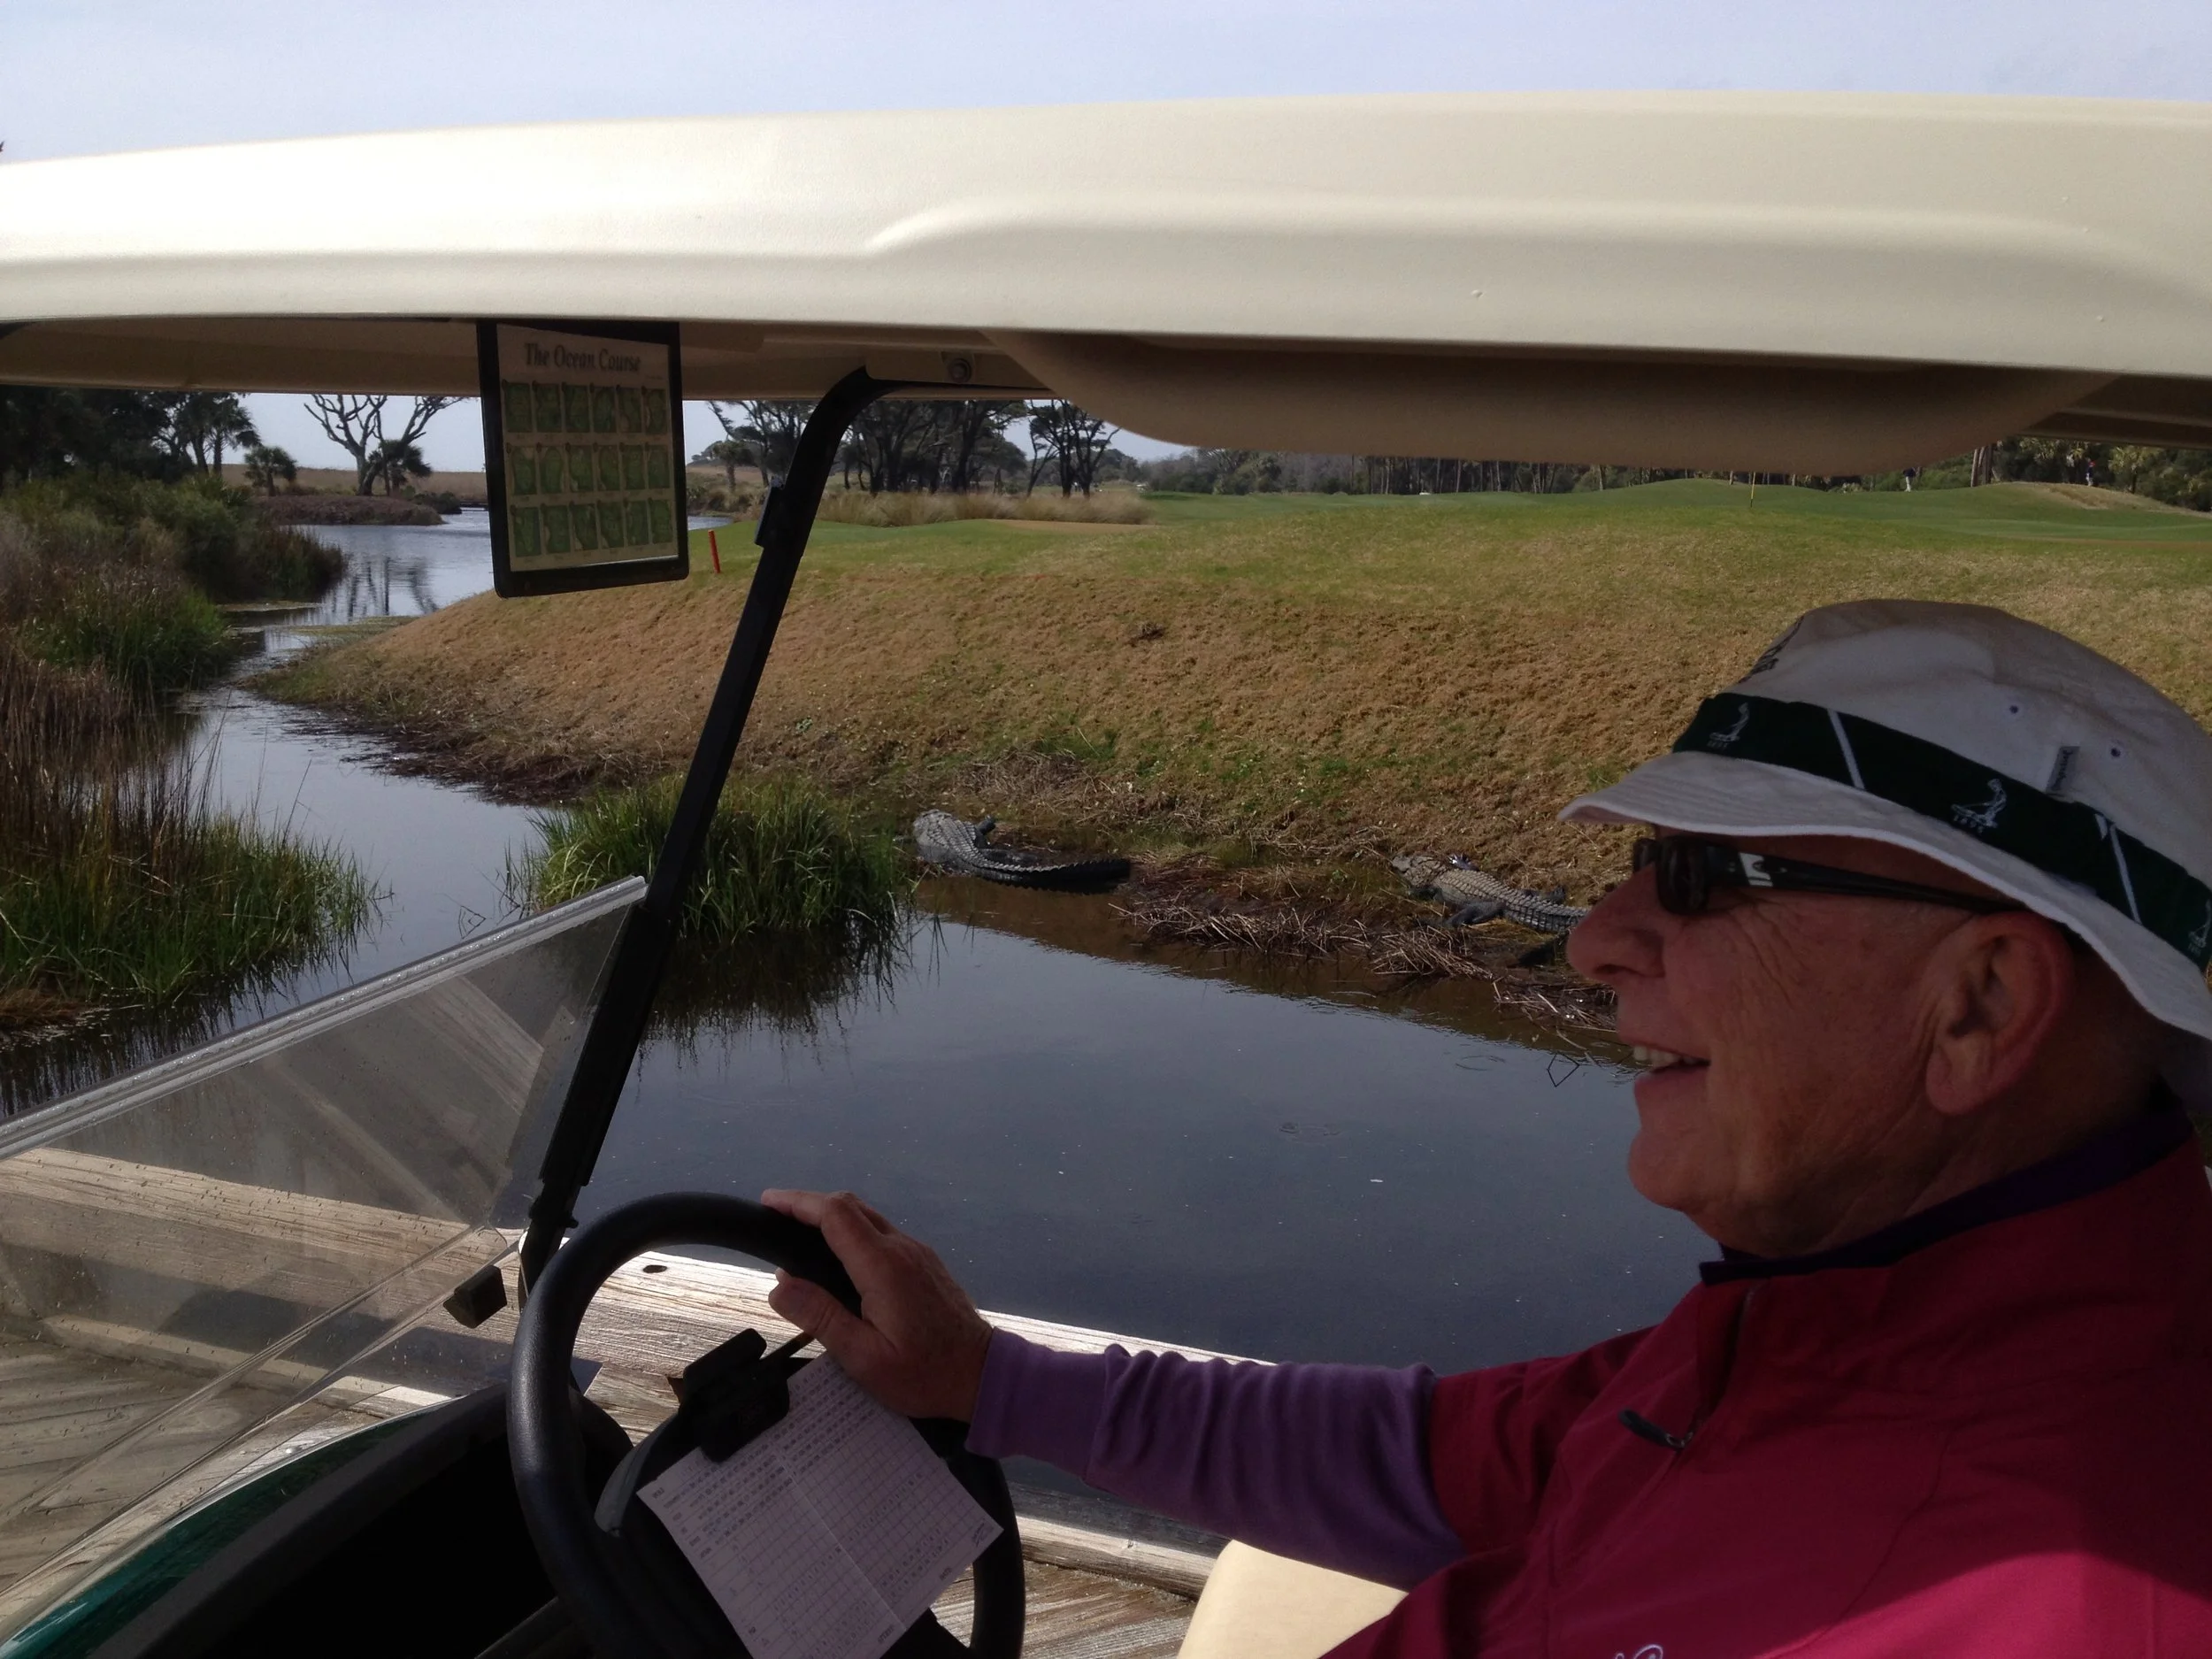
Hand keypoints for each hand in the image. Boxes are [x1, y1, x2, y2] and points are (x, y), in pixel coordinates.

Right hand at [760, 1189, 993, 1421]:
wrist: (981, 1375)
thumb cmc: (923, 1373)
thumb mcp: (864, 1356)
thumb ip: (821, 1317)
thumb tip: (779, 1284)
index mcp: (883, 1265)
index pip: (835, 1215)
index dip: (798, 1203)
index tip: (767, 1203)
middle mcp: (902, 1248)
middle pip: (852, 1207)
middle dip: (810, 1205)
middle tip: (776, 1222)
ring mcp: (917, 1253)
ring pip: (869, 1218)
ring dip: (832, 1218)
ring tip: (799, 1239)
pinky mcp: (925, 1264)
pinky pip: (882, 1234)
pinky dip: (852, 1233)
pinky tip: (838, 1259)